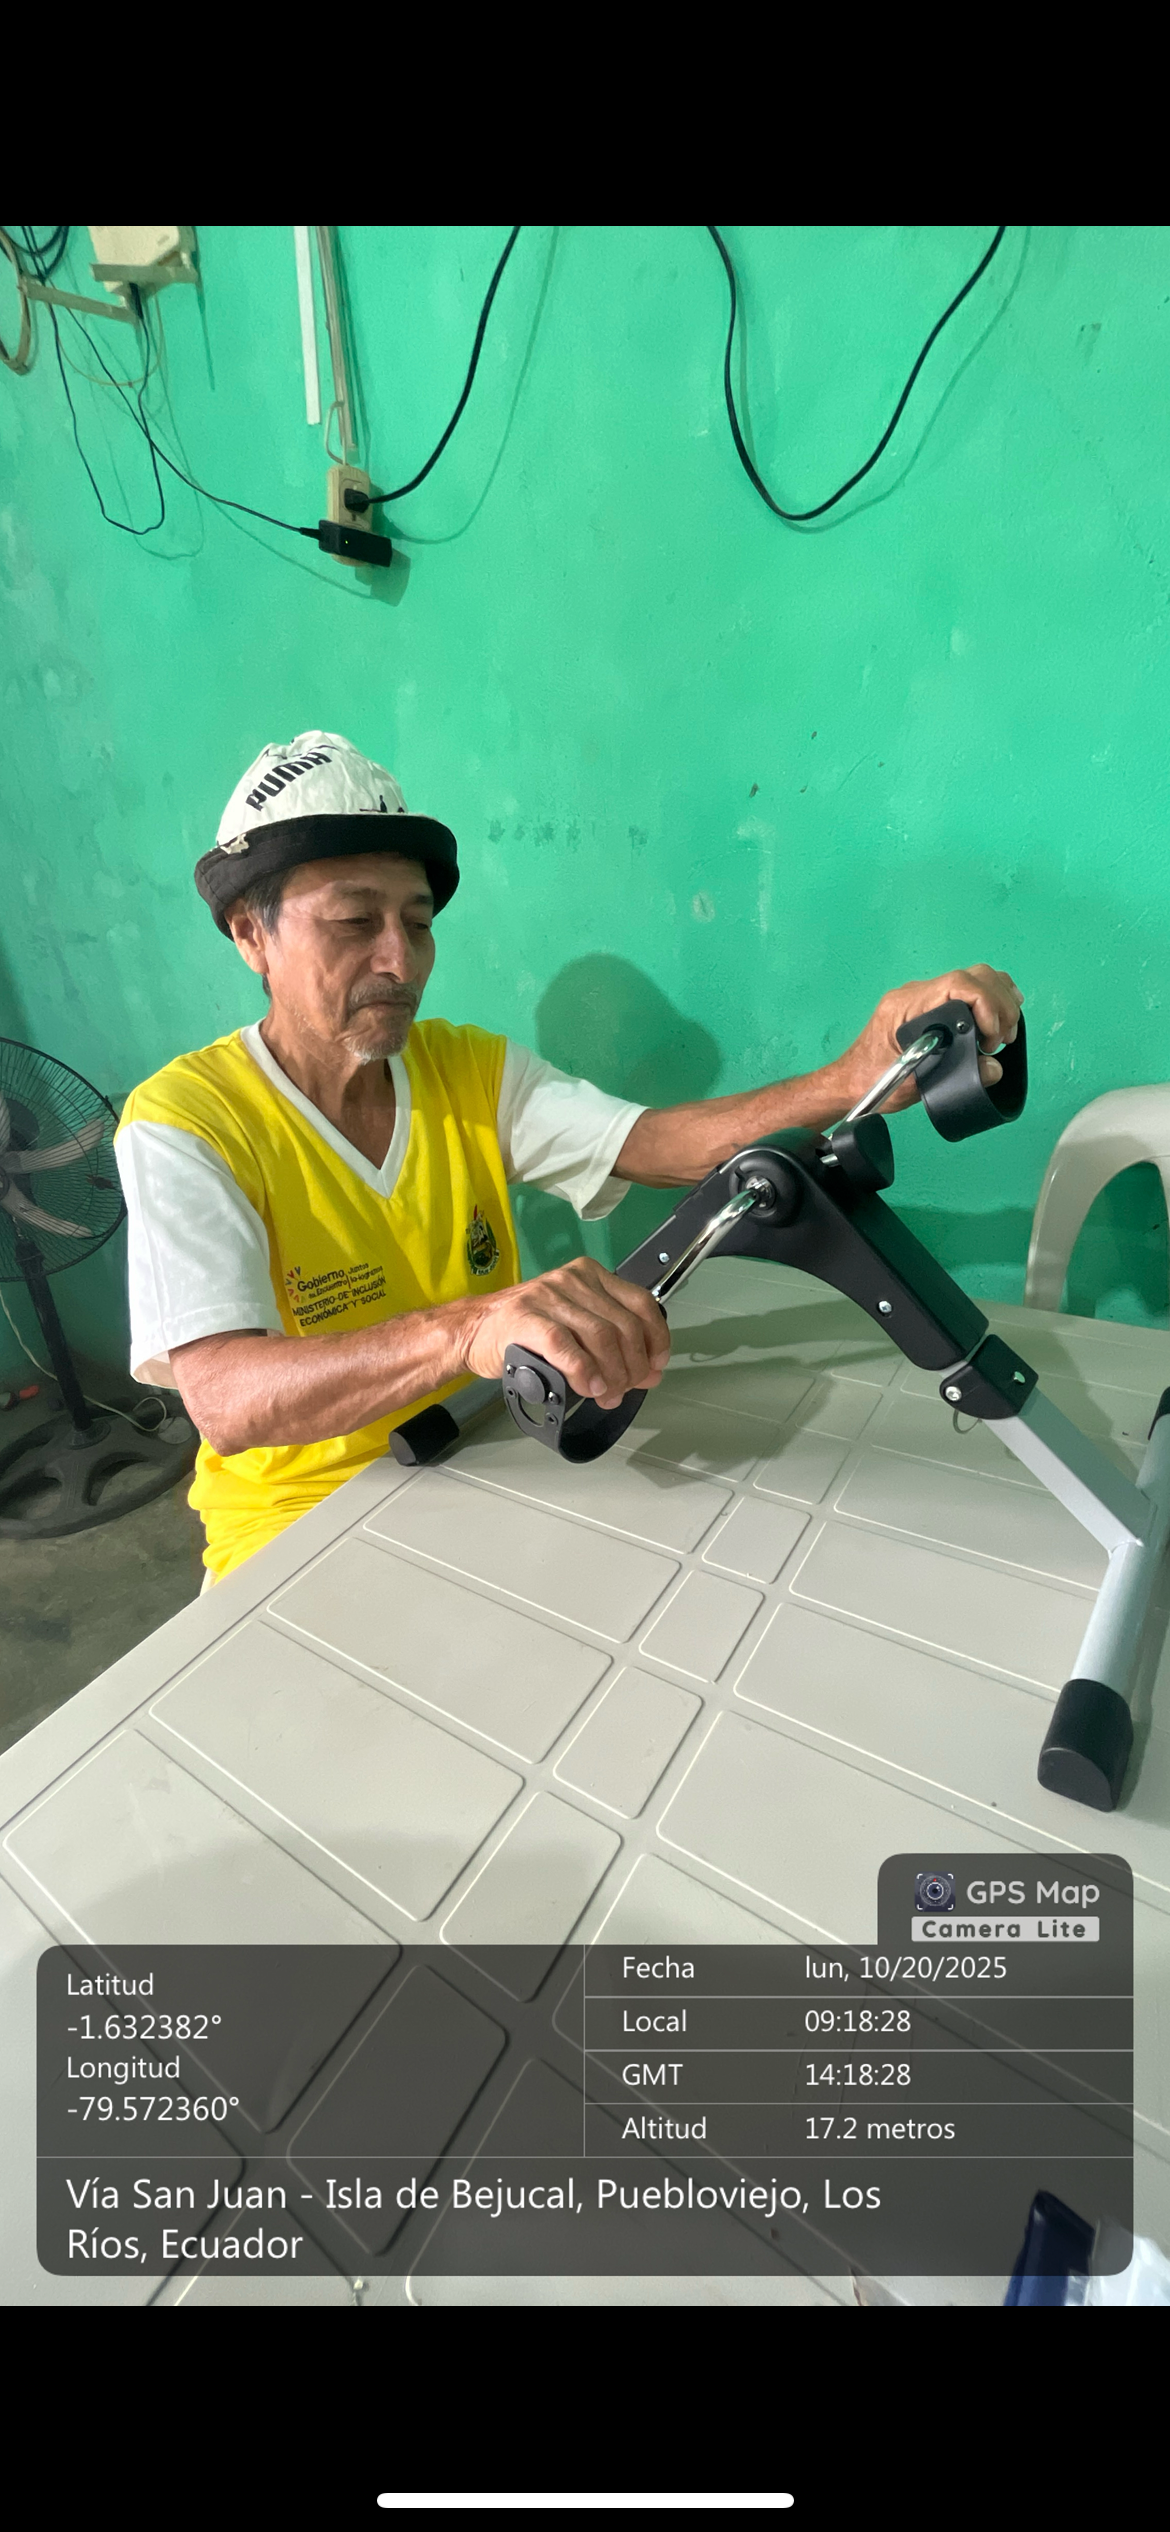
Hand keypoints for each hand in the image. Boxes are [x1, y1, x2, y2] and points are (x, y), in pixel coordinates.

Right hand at [461, 1256, 670, 1409]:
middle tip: (625, 1389)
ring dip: (611, 1374)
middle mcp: (573, 1280)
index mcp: (590, 1275)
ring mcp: (548, 1296)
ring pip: (600, 1336)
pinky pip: (565, 1345)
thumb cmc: (524, 1330)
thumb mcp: (575, 1327)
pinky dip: (583, 1370)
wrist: (473, 1330)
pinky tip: (588, 1386)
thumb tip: (650, 1371)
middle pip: (623, 1326)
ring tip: (606, 1394)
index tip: (656, 1364)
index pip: (641, 1302)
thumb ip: (612, 1344)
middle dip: (632, 1366)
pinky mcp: (526, 1318)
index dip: (656, 1338)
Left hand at [832, 964, 1023, 1115]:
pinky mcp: (931, 1006)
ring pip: (975, 978)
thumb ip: (952, 1076)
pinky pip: (967, 990)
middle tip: (1001, 1040)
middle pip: (973, 975)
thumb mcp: (910, 1086)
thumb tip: (992, 1068)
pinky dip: (990, 1001)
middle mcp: (915, 993)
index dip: (986, 1005)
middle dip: (999, 1004)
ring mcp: (924, 997)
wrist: (848, 1082)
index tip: (991, 1038)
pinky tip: (998, 1021)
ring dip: (999, 1001)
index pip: (958, 984)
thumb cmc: (868, 1083)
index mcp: (906, 1006)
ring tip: (1003, 1034)